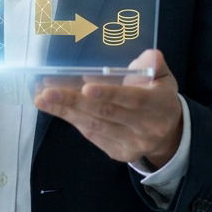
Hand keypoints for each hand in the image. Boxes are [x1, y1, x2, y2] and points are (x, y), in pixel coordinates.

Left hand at [33, 49, 182, 167]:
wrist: (168, 134)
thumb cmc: (158, 96)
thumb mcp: (163, 77)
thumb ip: (154, 65)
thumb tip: (149, 57)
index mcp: (159, 105)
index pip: (133, 99)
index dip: (109, 93)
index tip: (85, 87)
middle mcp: (147, 128)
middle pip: (106, 114)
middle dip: (74, 101)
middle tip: (47, 91)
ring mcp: (133, 144)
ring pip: (94, 126)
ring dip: (66, 111)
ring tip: (42, 99)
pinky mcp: (119, 153)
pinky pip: (92, 135)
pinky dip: (72, 120)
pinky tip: (56, 108)